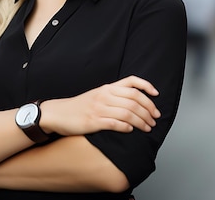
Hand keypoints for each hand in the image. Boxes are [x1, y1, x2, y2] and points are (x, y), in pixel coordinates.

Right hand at [40, 75, 159, 134]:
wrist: (58, 113)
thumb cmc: (79, 106)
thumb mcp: (97, 94)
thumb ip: (113, 95)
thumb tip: (135, 101)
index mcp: (106, 88)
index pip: (131, 82)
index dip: (147, 87)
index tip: (156, 95)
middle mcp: (104, 96)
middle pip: (134, 99)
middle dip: (148, 109)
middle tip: (155, 118)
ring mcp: (99, 108)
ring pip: (128, 112)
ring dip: (141, 121)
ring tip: (147, 127)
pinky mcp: (93, 122)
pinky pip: (115, 123)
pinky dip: (126, 127)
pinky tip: (131, 130)